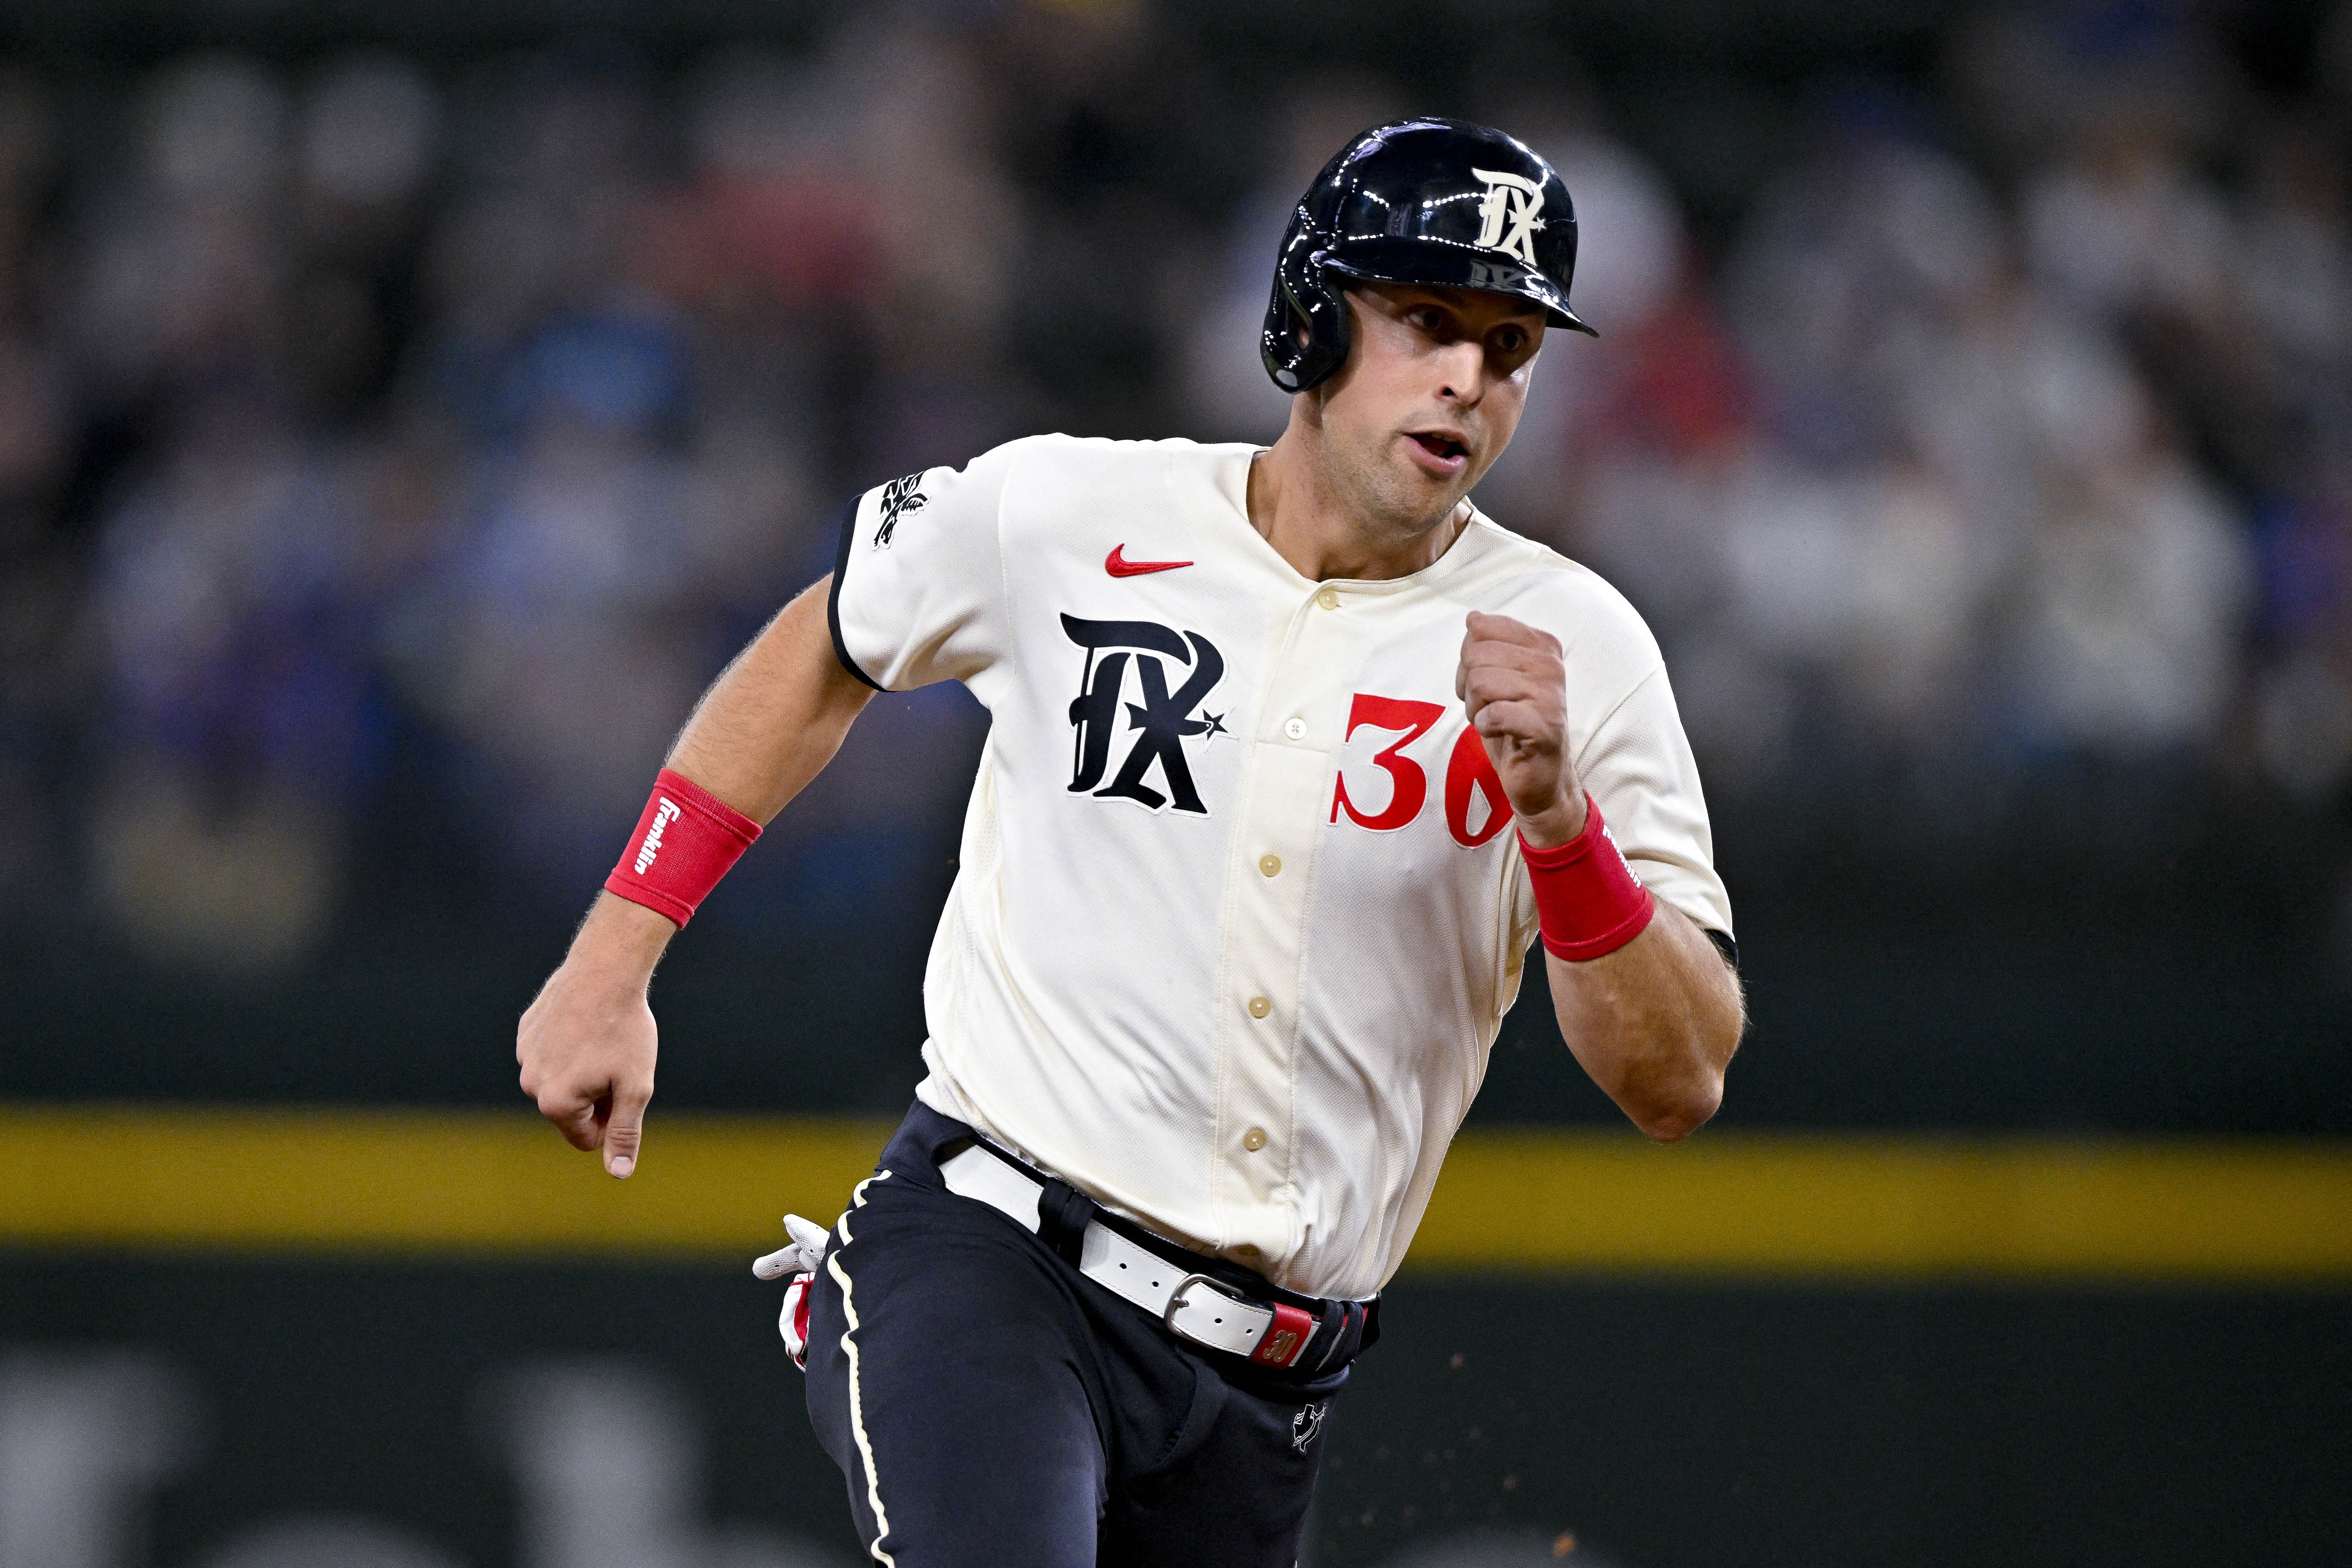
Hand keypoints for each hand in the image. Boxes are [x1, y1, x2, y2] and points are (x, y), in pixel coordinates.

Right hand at [517, 894, 672, 1177]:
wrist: (606, 971)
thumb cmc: (625, 1031)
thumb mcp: (634, 1088)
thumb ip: (624, 1133)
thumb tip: (618, 1173)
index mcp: (555, 1104)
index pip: (586, 1138)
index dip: (613, 1119)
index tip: (625, 1088)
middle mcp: (531, 1084)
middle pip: (572, 1109)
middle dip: (597, 1095)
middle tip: (616, 1061)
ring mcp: (525, 1055)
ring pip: (562, 1079)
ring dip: (584, 1070)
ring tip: (602, 1040)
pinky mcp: (527, 1030)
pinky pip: (553, 1052)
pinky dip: (571, 1044)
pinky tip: (586, 1023)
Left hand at [1455, 610, 1586, 846]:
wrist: (1538, 775)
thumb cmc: (1513, 723)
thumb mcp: (1495, 676)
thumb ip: (1486, 645)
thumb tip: (1474, 617)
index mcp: (1542, 644)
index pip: (1481, 628)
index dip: (1468, 659)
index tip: (1485, 681)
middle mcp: (1550, 664)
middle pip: (1476, 654)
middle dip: (1469, 685)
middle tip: (1488, 706)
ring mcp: (1551, 694)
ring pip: (1480, 682)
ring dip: (1476, 708)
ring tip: (1495, 721)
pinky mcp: (1545, 726)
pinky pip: (1493, 714)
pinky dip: (1485, 727)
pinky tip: (1500, 733)